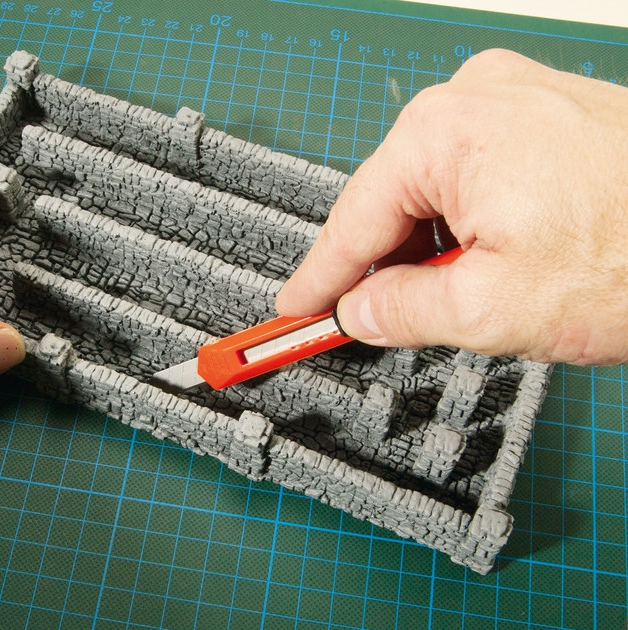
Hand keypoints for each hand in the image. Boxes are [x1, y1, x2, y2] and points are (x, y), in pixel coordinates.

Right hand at [277, 49, 627, 365]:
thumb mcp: (494, 310)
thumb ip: (402, 311)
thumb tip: (358, 312)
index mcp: (445, 132)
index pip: (353, 220)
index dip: (319, 278)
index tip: (293, 310)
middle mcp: (474, 98)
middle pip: (392, 200)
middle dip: (380, 265)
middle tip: (363, 322)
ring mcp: (515, 98)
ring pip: (435, 190)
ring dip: (430, 248)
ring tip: (451, 301)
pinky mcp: (548, 114)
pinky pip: (476, 174)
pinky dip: (467, 224)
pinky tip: (485, 263)